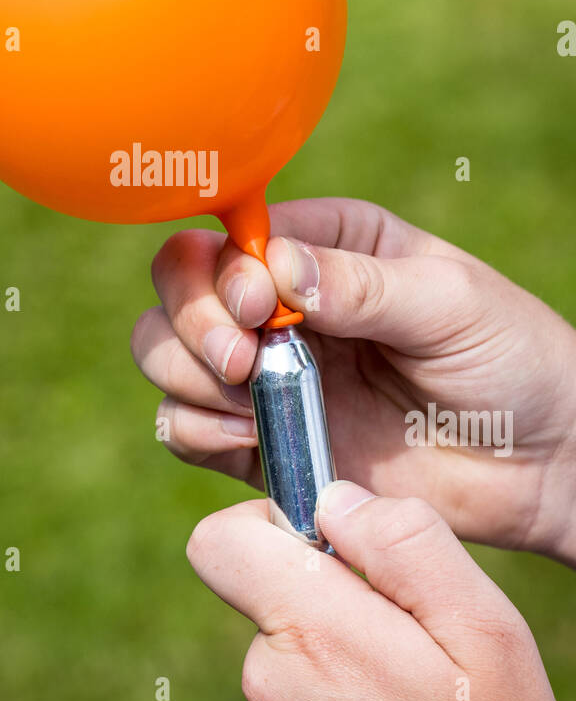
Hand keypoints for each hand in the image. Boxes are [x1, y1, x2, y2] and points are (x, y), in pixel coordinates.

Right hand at [131, 198, 575, 565]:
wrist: (538, 465)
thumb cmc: (510, 359)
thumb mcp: (449, 303)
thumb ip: (362, 285)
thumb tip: (277, 269)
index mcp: (323, 244)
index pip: (230, 235)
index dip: (223, 269)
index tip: (259, 307)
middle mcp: (279, 303)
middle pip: (177, 287)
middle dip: (192, 322)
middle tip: (241, 361)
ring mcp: (263, 373)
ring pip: (163, 353)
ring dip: (186, 375)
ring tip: (249, 406)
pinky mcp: (258, 441)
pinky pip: (181, 426)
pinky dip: (194, 429)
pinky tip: (249, 439)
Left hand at [187, 485, 575, 700]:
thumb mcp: (488, 636)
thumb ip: (405, 545)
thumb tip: (334, 500)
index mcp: (317, 635)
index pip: (221, 543)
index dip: (266, 531)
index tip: (320, 553)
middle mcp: (267, 695)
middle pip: (271, 619)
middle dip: (328, 626)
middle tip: (405, 673)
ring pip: (279, 688)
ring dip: (327, 698)